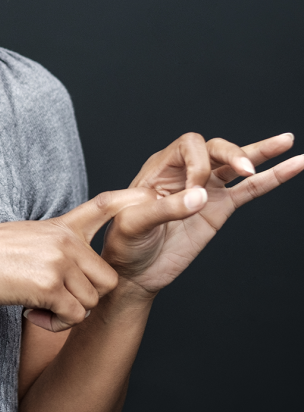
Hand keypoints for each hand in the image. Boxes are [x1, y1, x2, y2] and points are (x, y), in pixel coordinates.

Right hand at [0, 189, 151, 331]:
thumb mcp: (26, 235)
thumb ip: (55, 245)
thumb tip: (73, 269)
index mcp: (61, 225)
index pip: (104, 207)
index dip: (131, 201)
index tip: (151, 196)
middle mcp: (66, 240)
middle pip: (107, 279)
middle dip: (87, 297)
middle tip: (57, 300)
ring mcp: (59, 261)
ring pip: (91, 302)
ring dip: (69, 314)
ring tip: (38, 307)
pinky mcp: (48, 285)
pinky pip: (74, 317)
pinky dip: (56, 324)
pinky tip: (32, 315)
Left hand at [102, 132, 303, 294]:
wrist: (135, 271)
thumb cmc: (125, 242)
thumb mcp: (134, 222)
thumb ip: (166, 208)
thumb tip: (201, 195)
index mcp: (160, 167)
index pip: (188, 146)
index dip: (199, 163)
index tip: (194, 191)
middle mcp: (184, 173)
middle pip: (214, 147)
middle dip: (231, 153)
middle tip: (244, 168)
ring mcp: (205, 189)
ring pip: (235, 164)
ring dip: (260, 152)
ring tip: (285, 141)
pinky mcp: (219, 208)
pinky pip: (250, 189)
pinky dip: (272, 177)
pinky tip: (295, 164)